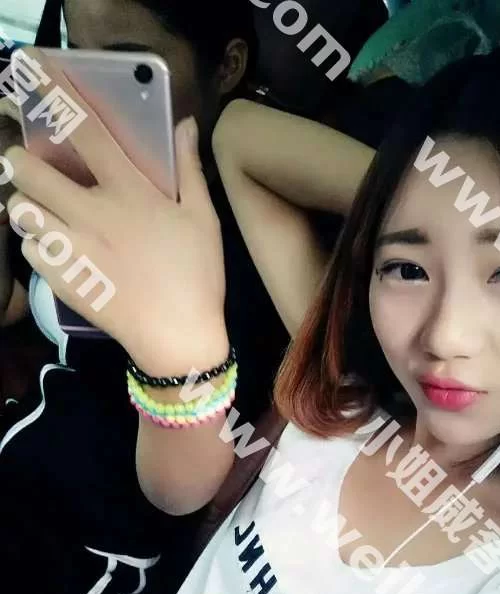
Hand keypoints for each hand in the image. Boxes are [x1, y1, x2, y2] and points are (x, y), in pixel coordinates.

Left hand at [4, 50, 227, 374]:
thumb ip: (190, 169)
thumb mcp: (204, 220)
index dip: (58, 97)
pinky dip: (36, 244)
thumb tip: (186, 124)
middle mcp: (92, 214)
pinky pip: (29, 249)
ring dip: (27, 203)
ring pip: (21, 210)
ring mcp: (71, 248)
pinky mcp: (61, 279)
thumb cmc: (197, 277)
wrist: (178, 339)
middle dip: (21, 159)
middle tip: (31, 164)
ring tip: (43, 210)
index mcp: (130, 193)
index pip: (86, 133)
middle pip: (29, 170)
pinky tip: (56, 249)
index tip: (36, 73)